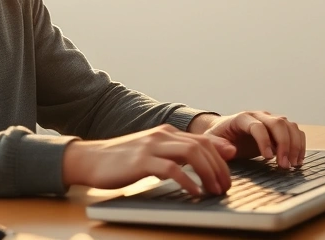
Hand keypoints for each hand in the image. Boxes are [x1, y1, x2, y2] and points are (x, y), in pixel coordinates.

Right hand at [62, 125, 236, 194]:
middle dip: (219, 167)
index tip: (234, 163)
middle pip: (202, 146)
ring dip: (209, 173)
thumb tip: (196, 165)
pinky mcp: (141, 161)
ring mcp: (152, 147)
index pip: (202, 138)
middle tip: (226, 186)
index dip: (221, 151)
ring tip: (215, 190)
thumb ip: (172, 154)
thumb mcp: (151, 152)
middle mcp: (162, 136)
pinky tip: (195, 191)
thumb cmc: (121, 160)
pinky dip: (187, 180)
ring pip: (192, 153)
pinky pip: (172, 169)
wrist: (91, 159)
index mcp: (166, 133)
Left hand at [197, 111, 305, 168]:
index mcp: (242, 118)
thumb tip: (231, 150)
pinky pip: (295, 131)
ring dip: (294, 145)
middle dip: (284, 144)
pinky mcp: (278, 128)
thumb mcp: (210, 141)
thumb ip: (216, 145)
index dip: (264, 141)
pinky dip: (299, 144)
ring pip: (289, 126)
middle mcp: (259, 115)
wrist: (224, 131)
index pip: (258, 126)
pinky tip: (297, 159)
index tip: (267, 159)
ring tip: (292, 164)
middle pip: (278, 123)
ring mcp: (270, 120)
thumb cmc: (218, 137)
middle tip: (284, 165)